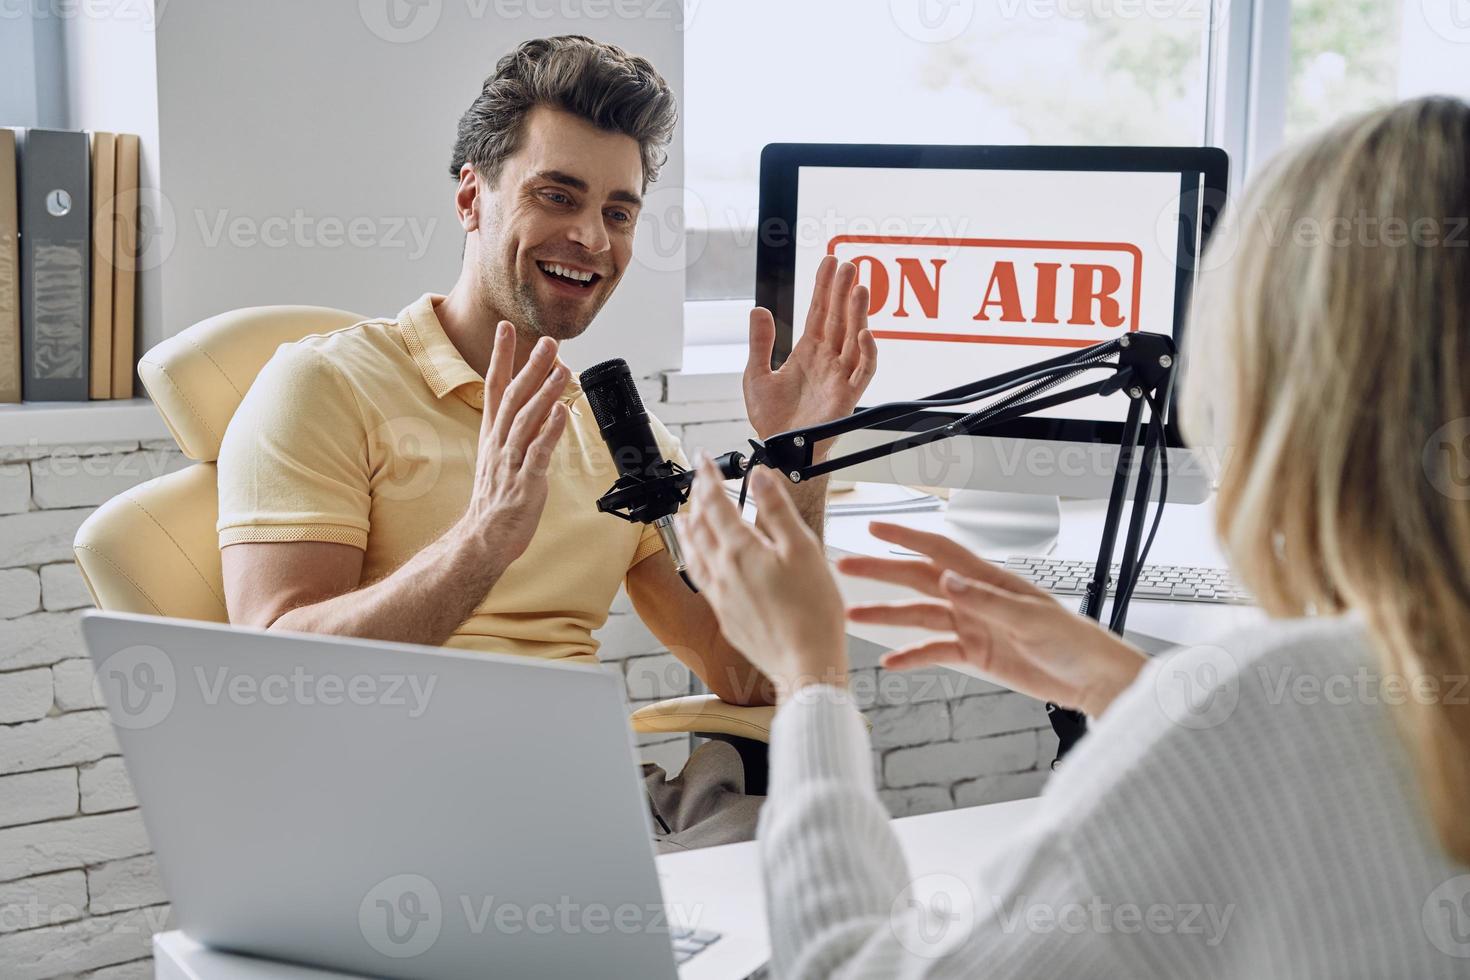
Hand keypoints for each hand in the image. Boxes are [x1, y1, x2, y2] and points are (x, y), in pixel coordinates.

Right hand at [458, 324, 569, 572]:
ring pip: (526, 420)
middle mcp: (499, 443)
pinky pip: (537, 453)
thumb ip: (517, 430)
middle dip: (529, 366)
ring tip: (562, 369)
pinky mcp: (524, 482)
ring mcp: (510, 462)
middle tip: (547, 340)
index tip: (505, 328)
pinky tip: (561, 413)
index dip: (500, 357)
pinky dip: (549, 431)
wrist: (484, 538)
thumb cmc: (497, 499)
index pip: (493, 387)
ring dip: (545, 392)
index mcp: (492, 435)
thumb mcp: (500, 457)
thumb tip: (538, 404)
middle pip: (513, 396)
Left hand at [676, 461, 848, 699]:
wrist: (805, 663)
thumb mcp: (803, 549)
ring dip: (688, 529)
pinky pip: (700, 579)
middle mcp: (721, 571)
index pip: (715, 502)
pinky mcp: (726, 616)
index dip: (708, 477)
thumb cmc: (812, 611)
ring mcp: (720, 596)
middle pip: (700, 525)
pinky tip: (701, 563)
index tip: (704, 459)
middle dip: (698, 497)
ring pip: (693, 554)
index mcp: (740, 550)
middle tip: (698, 479)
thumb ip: (777, 510)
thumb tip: (759, 477)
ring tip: (684, 517)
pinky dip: (694, 559)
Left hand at [744, 255, 876, 444]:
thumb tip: (758, 309)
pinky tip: (864, 332)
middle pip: (839, 318)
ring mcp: (839, 376)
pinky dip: (867, 352)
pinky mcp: (847, 396)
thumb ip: (760, 343)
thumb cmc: (771, 419)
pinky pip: (863, 371)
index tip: (830, 261)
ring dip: (858, 313)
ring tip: (859, 288)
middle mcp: (827, 359)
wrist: (779, 450)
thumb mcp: (756, 374)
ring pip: (853, 338)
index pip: (819, 312)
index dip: (824, 287)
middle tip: (850, 265)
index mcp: (807, 351)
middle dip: (844, 291)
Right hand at [838, 523, 1147, 717]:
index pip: (939, 550)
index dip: (906, 537)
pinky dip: (912, 656)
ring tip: (855, 616)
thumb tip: (947, 581)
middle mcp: (974, 598)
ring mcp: (972, 625)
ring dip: (887, 616)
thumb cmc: (1072, 639)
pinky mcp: (976, 653)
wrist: (1090, 676)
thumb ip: (985, 600)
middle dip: (880, 573)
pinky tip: (891, 660)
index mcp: (988, 579)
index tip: (876, 527)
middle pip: (917, 579)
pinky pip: (935, 651)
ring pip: (919, 617)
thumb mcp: (1029, 617)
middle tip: (846, 567)